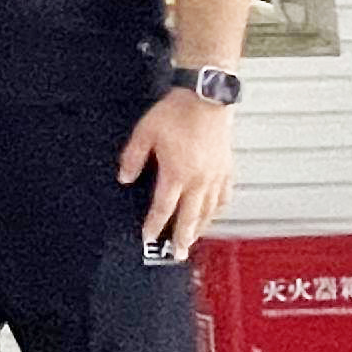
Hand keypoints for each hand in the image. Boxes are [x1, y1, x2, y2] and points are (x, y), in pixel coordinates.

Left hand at [118, 87, 235, 256]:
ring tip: (193, 240)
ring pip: (209, 210)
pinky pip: (224, 195)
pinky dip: (219, 209)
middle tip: (177, 254)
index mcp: (177, 173)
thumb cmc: (176, 112)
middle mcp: (198, 179)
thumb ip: (132, 158)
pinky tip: (215, 214)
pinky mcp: (227, 167)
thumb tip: (124, 178)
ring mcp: (215, 175)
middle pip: (189, 217)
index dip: (154, 225)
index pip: (163, 208)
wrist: (206, 97)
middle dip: (181, 238)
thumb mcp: (144, 133)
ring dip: (200, 228)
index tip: (148, 237)